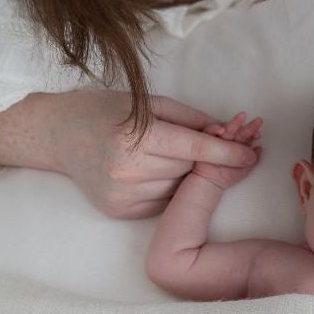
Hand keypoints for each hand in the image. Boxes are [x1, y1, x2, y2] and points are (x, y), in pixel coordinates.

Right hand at [0, 90, 259, 218]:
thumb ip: (193, 120)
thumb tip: (232, 133)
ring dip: (187, 174)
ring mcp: (124, 194)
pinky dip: (169, 188)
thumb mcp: (152, 103)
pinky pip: (164, 202)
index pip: (197, 150)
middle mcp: (130, 169)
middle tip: (219, 144)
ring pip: (181, 188)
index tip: (253, 153)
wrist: (59, 135)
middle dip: (209, 158)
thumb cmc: (109, 111)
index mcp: (138, 135)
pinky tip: (153, 172)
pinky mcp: (121, 211)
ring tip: (167, 155)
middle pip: (192, 169)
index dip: (229, 152)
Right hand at [192, 112, 262, 188]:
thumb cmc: (224, 177)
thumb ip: (253, 160)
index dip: (254, 134)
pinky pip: (210, 131)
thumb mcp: (244, 170)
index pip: (247, 137)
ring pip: (227, 129)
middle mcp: (228, 142)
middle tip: (257, 122)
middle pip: (239, 132)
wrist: (208, 182)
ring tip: (241, 117)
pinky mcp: (205, 139)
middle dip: (248, 127)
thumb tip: (259, 148)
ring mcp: (217, 140)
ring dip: (234, 123)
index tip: (259, 133)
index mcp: (237, 147)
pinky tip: (221, 129)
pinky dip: (214, 129)